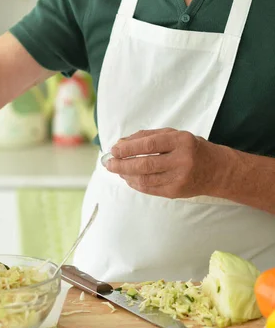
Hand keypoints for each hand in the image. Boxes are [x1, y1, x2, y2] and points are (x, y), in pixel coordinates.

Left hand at [106, 128, 224, 198]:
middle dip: (122, 164)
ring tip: (117, 170)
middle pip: (145, 165)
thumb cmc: (192, 148)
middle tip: (108, 163)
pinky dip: (136, 184)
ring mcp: (180, 178)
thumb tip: (121, 143)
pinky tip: (129, 178)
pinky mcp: (177, 192)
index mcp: (181, 141)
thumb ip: (148, 136)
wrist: (218, 170)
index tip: (114, 149)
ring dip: (127, 175)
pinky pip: (151, 189)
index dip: (128, 148)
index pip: (149, 144)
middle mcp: (182, 160)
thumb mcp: (174, 135)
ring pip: (146, 179)